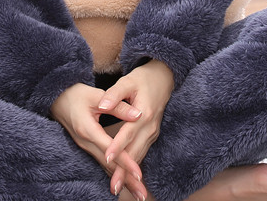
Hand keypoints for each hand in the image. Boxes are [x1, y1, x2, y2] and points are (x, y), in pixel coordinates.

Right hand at [50, 83, 146, 197]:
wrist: (56, 99)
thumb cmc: (76, 94)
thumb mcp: (96, 96)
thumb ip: (118, 106)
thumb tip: (139, 114)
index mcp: (87, 129)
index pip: (110, 149)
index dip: (125, 162)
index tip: (139, 174)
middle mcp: (85, 142)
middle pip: (108, 164)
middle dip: (126, 179)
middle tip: (142, 194)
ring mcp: (84, 146)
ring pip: (105, 166)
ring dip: (122, 179)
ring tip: (138, 192)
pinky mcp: (86, 147)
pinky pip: (102, 161)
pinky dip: (114, 171)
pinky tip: (124, 180)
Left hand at [98, 60, 174, 197]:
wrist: (164, 78)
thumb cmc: (143, 78)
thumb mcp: (128, 81)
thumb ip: (114, 94)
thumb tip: (102, 105)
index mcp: (144, 113)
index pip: (128, 133)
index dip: (117, 146)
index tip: (106, 157)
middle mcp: (150, 126)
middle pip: (135, 151)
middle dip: (124, 170)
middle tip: (113, 185)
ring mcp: (153, 132)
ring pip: (139, 155)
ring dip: (129, 173)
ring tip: (117, 186)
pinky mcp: (152, 135)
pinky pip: (142, 152)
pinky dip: (133, 165)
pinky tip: (126, 177)